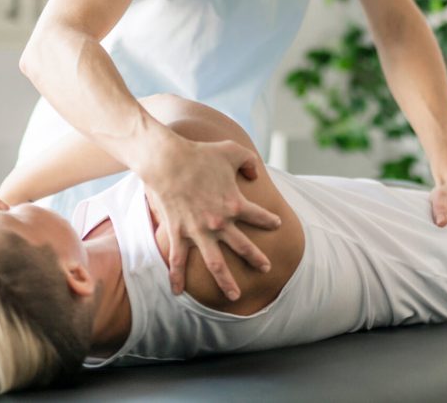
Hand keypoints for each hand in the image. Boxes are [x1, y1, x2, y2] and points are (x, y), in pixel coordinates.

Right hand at [141, 135, 281, 300]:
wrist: (169, 161)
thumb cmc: (201, 154)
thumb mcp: (232, 150)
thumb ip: (249, 160)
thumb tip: (255, 173)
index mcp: (235, 203)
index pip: (258, 215)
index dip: (269, 220)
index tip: (277, 224)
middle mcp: (220, 222)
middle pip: (243, 246)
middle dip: (256, 258)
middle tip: (266, 267)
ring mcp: (198, 231)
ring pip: (216, 264)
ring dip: (226, 282)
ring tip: (235, 295)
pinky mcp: (178, 233)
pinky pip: (179, 260)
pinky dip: (177, 278)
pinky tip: (178, 292)